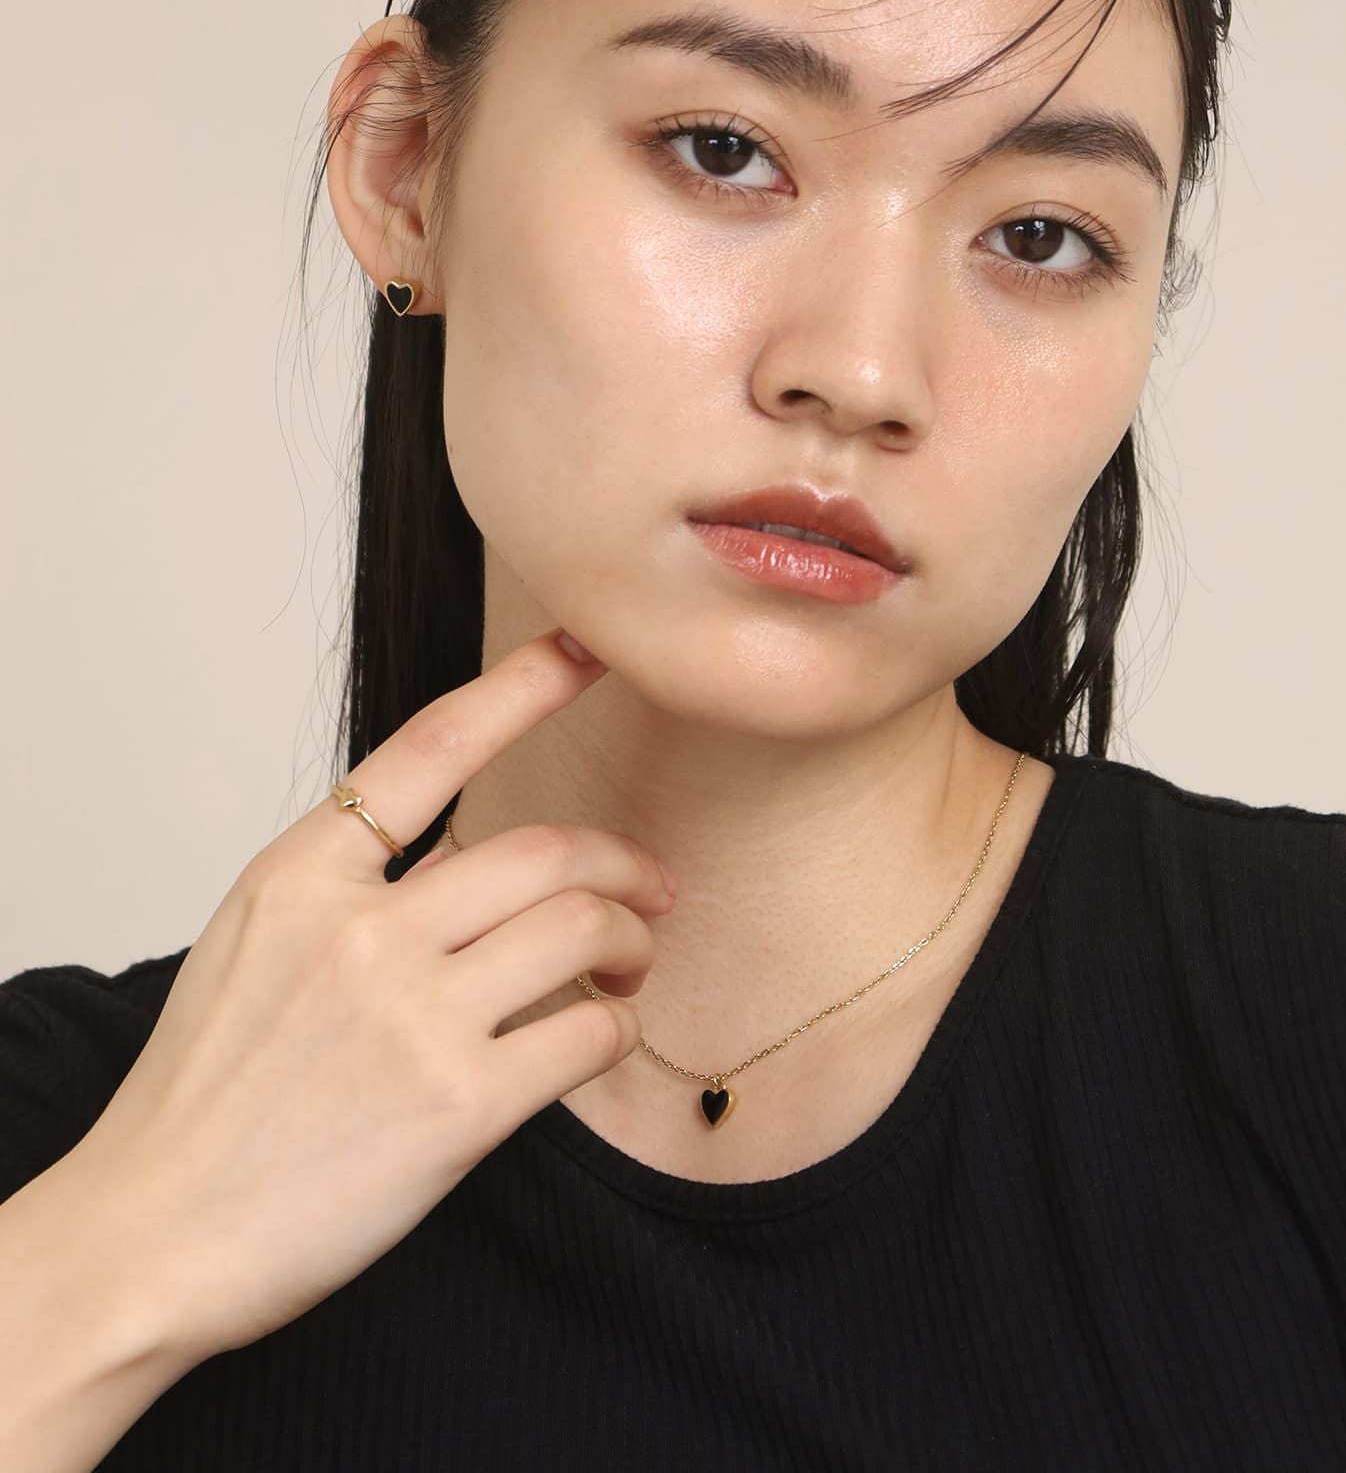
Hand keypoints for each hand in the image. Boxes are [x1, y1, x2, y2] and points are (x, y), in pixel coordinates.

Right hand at [66, 630, 672, 1364]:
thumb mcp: (252, 945)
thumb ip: (355, 889)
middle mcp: (358, 931)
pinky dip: (616, 1026)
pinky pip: (586, 1032)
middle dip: (621, 863)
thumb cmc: (205, 1094)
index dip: (524, 687)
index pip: (434, 747)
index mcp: (299, 874)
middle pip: (544, 851)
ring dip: (631, 940)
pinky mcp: (458, 1108)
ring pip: (581, 928)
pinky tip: (600, 1034)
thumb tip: (471, 864)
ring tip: (630, 966)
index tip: (586, 651)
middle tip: (651, 888)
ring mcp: (409, 1017)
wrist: (153, 1234)